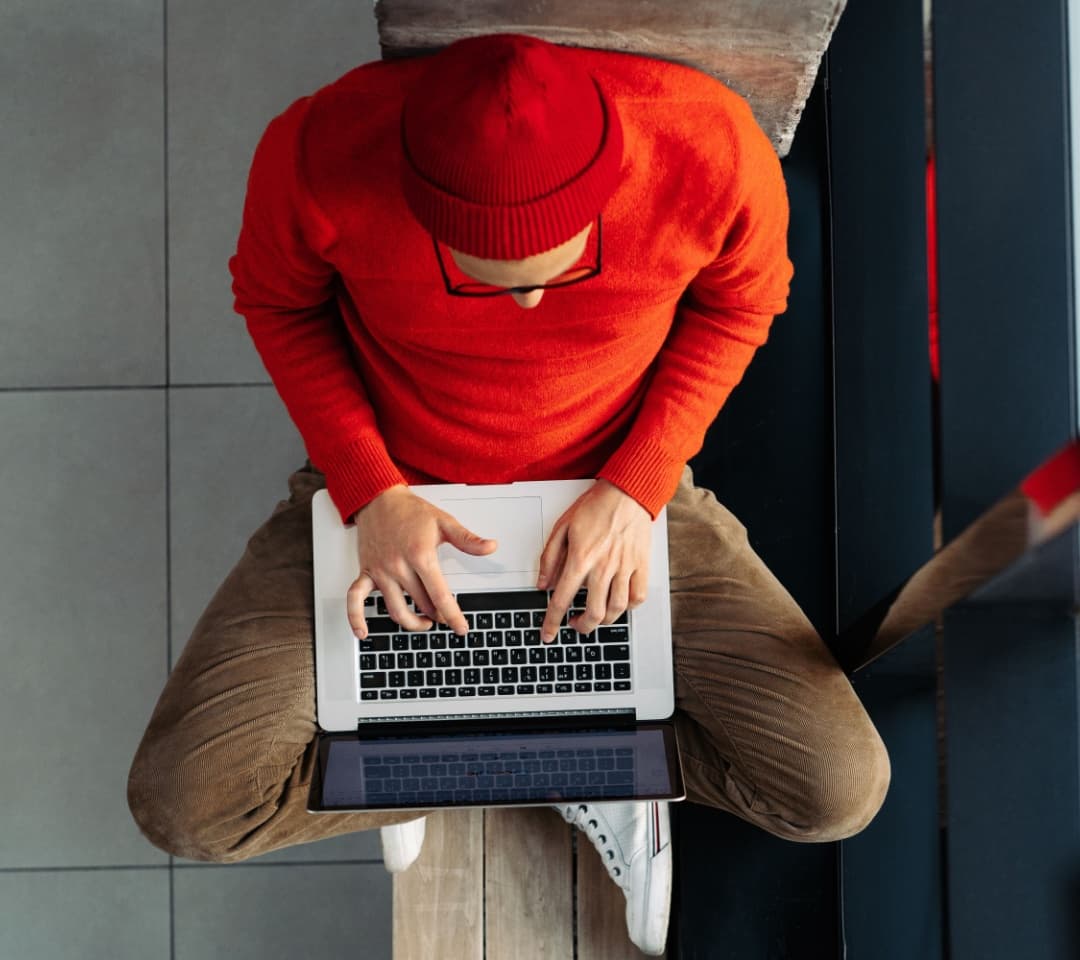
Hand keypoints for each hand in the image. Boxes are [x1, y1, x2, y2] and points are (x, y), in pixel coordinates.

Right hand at [346, 485, 497, 637]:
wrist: (379, 499)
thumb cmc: (410, 511)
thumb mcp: (444, 522)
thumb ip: (467, 539)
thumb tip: (490, 546)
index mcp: (420, 555)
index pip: (440, 595)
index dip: (453, 615)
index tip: (461, 628)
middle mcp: (399, 566)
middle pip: (421, 604)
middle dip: (437, 616)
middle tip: (446, 617)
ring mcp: (380, 571)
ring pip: (395, 610)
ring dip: (411, 623)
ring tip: (424, 623)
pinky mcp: (365, 572)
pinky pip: (355, 599)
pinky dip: (356, 618)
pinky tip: (363, 633)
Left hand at [536, 480, 651, 642]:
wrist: (627, 493)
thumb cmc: (595, 507)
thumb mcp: (562, 527)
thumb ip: (550, 557)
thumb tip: (543, 583)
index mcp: (581, 558)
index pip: (562, 600)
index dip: (552, 621)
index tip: (548, 634)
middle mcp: (604, 567)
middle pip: (593, 612)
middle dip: (582, 627)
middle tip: (575, 625)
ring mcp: (625, 568)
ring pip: (616, 609)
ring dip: (603, 621)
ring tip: (595, 618)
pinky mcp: (641, 565)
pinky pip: (638, 596)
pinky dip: (628, 607)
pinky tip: (619, 604)